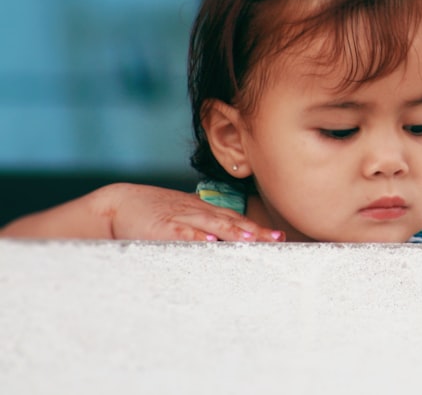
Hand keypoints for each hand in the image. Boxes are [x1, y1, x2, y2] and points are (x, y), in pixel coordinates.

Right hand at [102, 183, 283, 241]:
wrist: (118, 203)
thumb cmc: (154, 212)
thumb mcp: (184, 216)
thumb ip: (205, 226)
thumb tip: (226, 240)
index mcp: (204, 212)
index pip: (236, 220)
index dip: (257, 229)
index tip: (279, 237)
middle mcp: (197, 212)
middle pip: (231, 222)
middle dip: (255, 231)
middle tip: (277, 240)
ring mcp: (179, 218)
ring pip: (211, 225)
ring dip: (233, 232)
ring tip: (252, 240)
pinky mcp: (160, 227)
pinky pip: (180, 232)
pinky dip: (194, 236)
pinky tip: (208, 243)